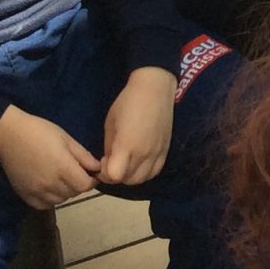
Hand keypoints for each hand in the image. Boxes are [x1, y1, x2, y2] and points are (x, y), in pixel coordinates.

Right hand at [0, 106, 99, 208]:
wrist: (9, 136)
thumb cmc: (40, 132)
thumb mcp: (66, 139)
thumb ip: (83, 156)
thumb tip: (97, 168)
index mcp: (63, 168)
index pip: (85, 185)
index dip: (92, 180)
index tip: (92, 173)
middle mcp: (50, 184)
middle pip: (73, 193)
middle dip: (79, 184)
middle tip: (76, 173)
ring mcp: (36, 191)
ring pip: (60, 200)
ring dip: (66, 192)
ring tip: (62, 178)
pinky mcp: (24, 195)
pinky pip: (43, 205)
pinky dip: (50, 199)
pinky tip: (50, 188)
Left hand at [98, 67, 174, 186]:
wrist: (155, 88)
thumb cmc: (127, 102)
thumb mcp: (110, 124)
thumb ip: (110, 147)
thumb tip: (109, 161)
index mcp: (127, 145)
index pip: (114, 176)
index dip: (104, 172)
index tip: (103, 160)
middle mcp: (144, 153)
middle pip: (127, 180)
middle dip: (115, 175)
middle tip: (112, 162)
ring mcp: (157, 153)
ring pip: (141, 179)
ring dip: (130, 176)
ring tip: (125, 162)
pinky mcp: (166, 150)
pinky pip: (154, 172)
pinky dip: (144, 172)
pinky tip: (139, 161)